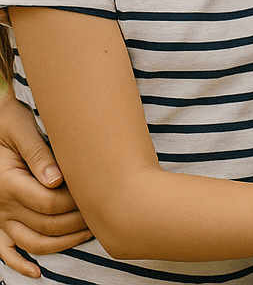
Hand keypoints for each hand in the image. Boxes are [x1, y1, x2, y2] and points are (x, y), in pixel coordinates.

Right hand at [0, 92, 91, 270]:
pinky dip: (20, 264)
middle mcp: (1, 206)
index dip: (76, 201)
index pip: (48, 202)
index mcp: (7, 183)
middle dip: (77, 222)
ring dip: (62, 243)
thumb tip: (58, 179)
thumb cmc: (9, 122)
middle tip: (103, 213)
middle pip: (45, 224)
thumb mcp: (22, 130)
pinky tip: (37, 272)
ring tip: (89, 233)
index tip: (99, 192)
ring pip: (32, 242)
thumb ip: (40, 155)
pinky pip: (5, 251)